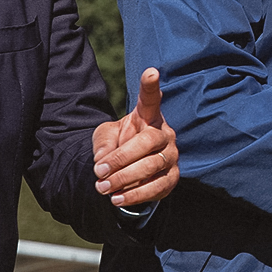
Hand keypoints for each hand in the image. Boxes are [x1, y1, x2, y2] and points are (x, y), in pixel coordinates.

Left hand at [92, 67, 179, 207]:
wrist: (130, 169)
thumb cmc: (119, 145)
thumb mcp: (105, 137)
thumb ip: (103, 144)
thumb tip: (103, 162)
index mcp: (148, 116)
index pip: (150, 99)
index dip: (151, 86)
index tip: (151, 71)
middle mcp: (164, 133)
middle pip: (148, 141)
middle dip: (121, 158)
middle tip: (99, 171)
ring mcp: (172, 155)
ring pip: (152, 166)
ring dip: (125, 178)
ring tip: (103, 188)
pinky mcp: (173, 177)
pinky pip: (157, 187)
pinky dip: (136, 195)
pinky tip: (117, 199)